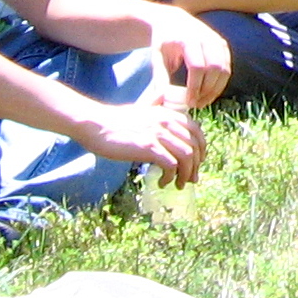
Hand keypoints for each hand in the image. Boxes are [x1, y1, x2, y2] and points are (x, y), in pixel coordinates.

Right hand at [76, 94, 206, 186]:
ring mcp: (159, 134)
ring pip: (187, 156)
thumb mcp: (144, 115)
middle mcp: (167, 122)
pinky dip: (171, 177)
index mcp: (168, 114)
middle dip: (195, 166)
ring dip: (186, 174)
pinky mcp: (149, 147)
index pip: (197, 131)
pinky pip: (171, 165)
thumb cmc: (116, 122)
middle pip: (194, 146)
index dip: (201, 149)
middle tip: (190, 179)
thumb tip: (170, 139)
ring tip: (178, 184)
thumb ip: (159, 121)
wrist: (96, 124)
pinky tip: (163, 183)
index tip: (197, 162)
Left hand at [145, 5, 230, 109]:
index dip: (195, 87)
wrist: (173, 21)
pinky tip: (209, 93)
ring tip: (203, 101)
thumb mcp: (157, 57)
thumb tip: (159, 101)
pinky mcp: (223, 45)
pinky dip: (221, 83)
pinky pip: (227, 68)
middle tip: (196, 104)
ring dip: (216, 89)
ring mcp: (217, 40)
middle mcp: (206, 37)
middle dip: (207, 90)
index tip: (189, 102)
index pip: (197, 67)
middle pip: (214, 68)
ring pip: (224, 70)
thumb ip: (160, 78)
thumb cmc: (163, 41)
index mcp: (188, 39)